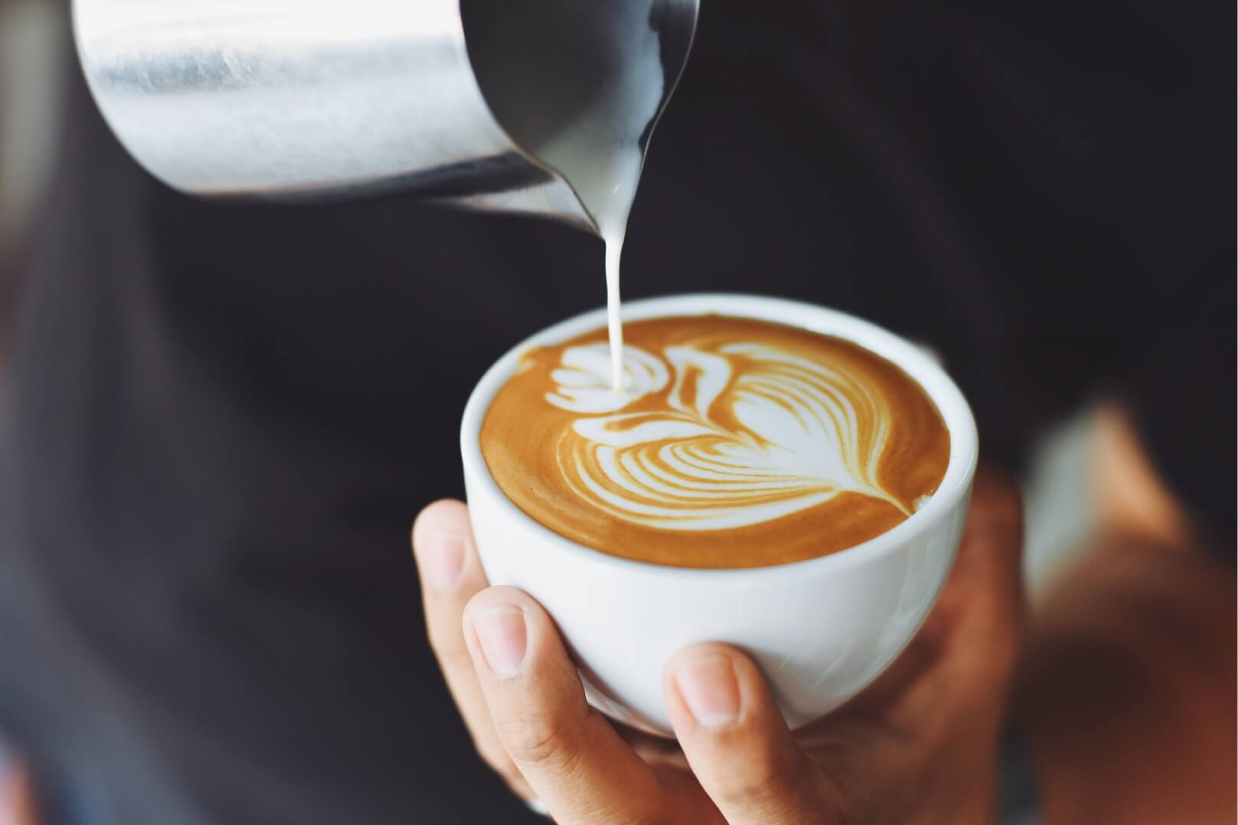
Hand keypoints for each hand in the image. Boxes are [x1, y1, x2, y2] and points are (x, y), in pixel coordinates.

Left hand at [413, 472, 1023, 823]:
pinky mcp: (588, 764)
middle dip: (547, 723)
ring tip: (454, 541)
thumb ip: (972, 566)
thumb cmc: (918, 732)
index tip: (709, 667)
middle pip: (608, 818)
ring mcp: (635, 803)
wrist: (873, 800)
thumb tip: (960, 457)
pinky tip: (455, 549)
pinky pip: (508, 729)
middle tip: (509, 612)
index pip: (778, 821)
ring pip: (531, 770)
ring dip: (475, 669)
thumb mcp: (973, 661)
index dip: (742, 762)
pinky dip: (466, 650)